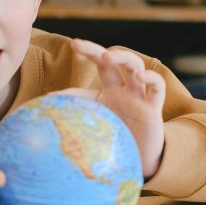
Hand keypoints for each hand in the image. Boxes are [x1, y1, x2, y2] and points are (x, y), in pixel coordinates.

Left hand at [68, 38, 165, 178]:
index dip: (89, 51)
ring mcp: (139, 96)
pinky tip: (141, 76)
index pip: (99, 64)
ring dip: (123, 58)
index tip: (74, 44)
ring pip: (136, 66)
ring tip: (107, 57)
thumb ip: (76, 108)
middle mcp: (125, 88)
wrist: (137, 161)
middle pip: (115, 60)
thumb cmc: (115, 139)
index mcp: (110, 89)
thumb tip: (47, 99)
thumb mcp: (93, 121)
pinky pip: (158, 87)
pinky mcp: (153, 109)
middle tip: (80, 46)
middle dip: (98, 50)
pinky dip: (152, 78)